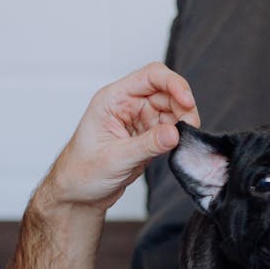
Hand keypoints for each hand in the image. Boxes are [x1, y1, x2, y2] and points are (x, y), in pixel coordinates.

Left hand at [47, 62, 200, 209]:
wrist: (78, 192)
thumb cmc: (82, 171)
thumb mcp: (115, 158)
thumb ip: (147, 145)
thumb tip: (175, 133)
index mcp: (113, 99)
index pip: (150, 77)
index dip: (173, 84)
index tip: (187, 101)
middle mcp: (128, 104)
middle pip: (166, 91)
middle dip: (183, 106)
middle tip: (190, 128)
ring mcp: (139, 119)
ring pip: (172, 109)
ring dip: (183, 122)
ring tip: (185, 140)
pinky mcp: (148, 135)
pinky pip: (171, 128)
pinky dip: (179, 135)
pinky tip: (179, 147)